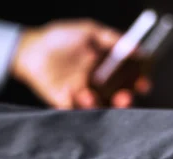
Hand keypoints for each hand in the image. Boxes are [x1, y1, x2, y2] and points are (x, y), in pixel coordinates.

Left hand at [10, 19, 151, 108]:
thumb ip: (111, 38)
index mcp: (108, 69)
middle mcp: (99, 85)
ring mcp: (84, 96)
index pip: (130, 80)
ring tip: (89, 94)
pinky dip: (81, 108)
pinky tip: (76, 95)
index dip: (140, 83)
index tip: (143, 83)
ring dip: (101, 105)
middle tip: (125, 97)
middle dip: (126, 101)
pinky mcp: (68, 105)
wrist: (29, 49)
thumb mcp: (88, 31)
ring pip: (102, 108)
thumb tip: (136, 48)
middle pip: (120, 99)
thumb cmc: (59, 38)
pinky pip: (79, 112)